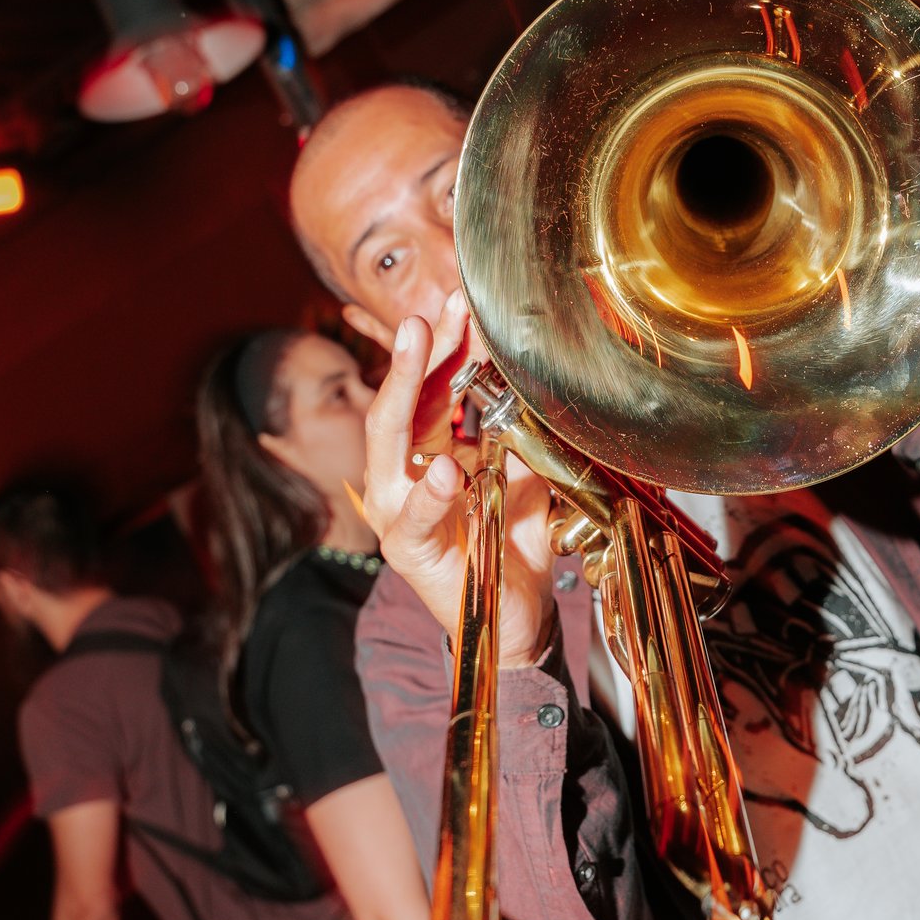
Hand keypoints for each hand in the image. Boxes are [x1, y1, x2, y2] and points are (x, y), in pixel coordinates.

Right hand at [363, 309, 556, 665]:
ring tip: (422, 345)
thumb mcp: (525, 475)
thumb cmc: (511, 542)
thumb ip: (519, 433)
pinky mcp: (407, 550)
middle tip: (432, 308)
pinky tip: (443, 469)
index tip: (463, 302)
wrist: (516, 617)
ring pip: (389, 446)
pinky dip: (428, 492)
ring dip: (405, 390)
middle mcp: (404, 474)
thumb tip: (529, 378)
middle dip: (416, 352)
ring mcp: (397, 512)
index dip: (444, 345)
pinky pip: (413, 516)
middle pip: (402, 402)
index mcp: (429, 450)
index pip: (429, 388)